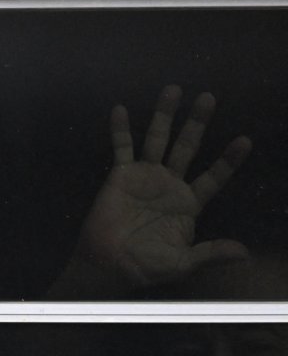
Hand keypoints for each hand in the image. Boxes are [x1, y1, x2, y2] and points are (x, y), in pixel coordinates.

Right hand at [67, 85, 251, 293]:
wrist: (110, 264)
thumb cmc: (147, 265)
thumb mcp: (184, 263)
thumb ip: (211, 253)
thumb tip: (245, 253)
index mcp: (189, 203)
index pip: (214, 177)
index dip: (229, 160)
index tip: (245, 141)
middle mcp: (169, 183)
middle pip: (188, 147)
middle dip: (198, 123)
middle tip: (209, 98)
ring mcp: (145, 175)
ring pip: (157, 138)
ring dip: (165, 115)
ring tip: (174, 90)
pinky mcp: (120, 174)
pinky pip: (121, 147)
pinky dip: (120, 129)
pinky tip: (120, 109)